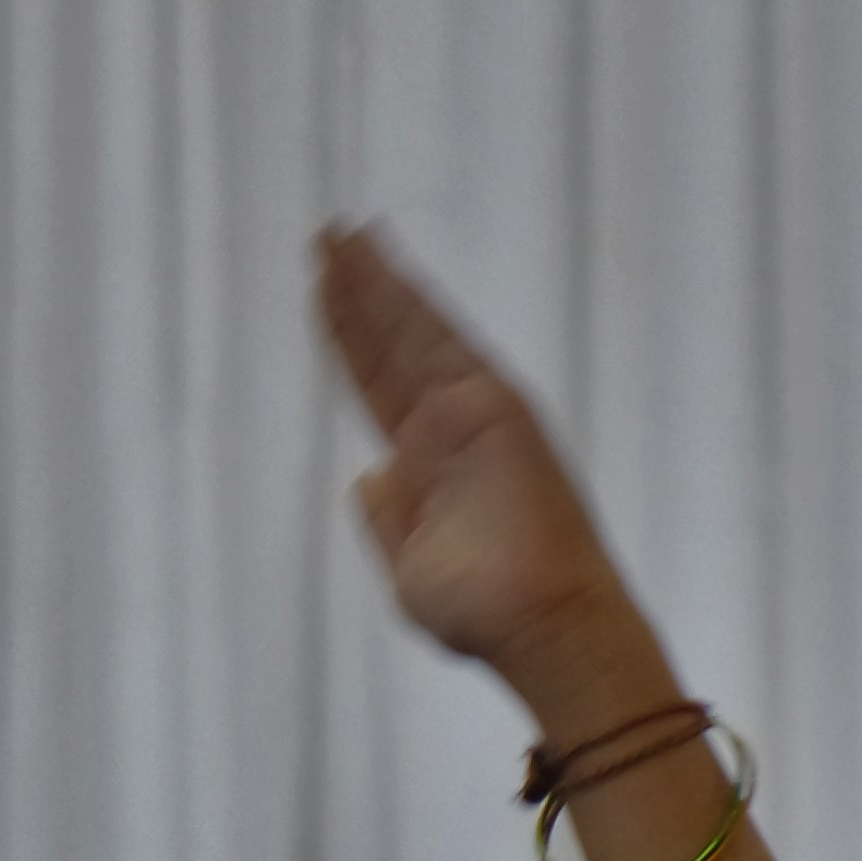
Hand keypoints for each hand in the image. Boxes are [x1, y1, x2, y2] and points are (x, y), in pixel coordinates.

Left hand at [315, 226, 644, 698]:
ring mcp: (474, 412)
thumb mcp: (409, 566)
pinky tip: (371, 258)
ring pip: (409, 331)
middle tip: (322, 239)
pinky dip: (404, 296)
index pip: (380, 385)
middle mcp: (452, 428)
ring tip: (334, 234)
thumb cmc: (486, 616)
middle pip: (391, 347)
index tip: (321, 294)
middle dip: (356, 295)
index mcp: (429, 464)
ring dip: (371, 282)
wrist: (541, 626)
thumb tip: (372, 475)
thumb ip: (388, 518)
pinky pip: (438, 337)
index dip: (350, 338)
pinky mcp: (495, 404)